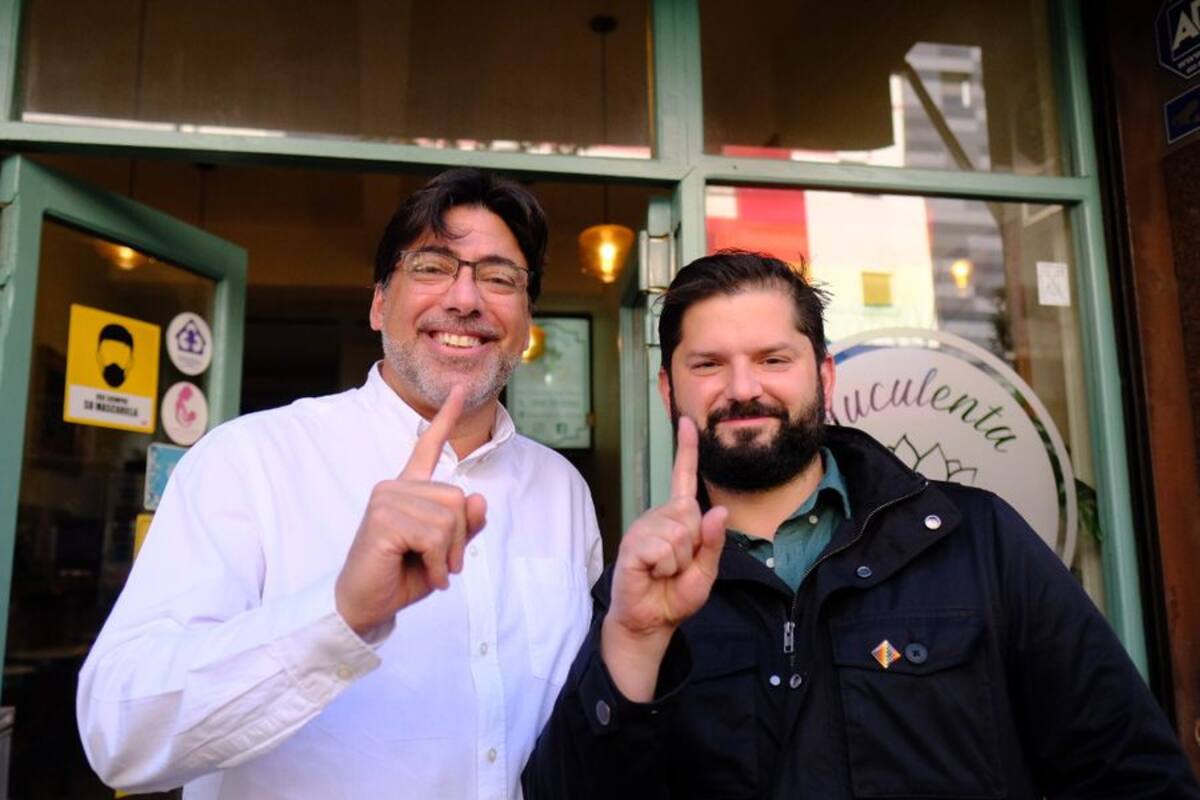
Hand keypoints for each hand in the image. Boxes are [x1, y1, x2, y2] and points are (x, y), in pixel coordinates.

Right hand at [335, 385, 487, 636]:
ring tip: (431, 571)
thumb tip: (479, 498)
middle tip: (442, 564)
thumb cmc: (401, 576)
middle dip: (460, 539)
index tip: (462, 389)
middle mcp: (395, 487)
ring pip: (449, 518)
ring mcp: (386, 499)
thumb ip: (466, 526)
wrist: (365, 606)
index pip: (428, 445)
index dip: (447, 417)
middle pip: (458, 498)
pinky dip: (437, 563)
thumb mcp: (444, 552)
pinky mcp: (383, 518)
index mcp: (409, 489)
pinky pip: (434, 536)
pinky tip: (425, 576)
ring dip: (448, 555)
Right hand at [602, 416, 726, 699]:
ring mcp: (643, 529)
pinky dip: (665, 567)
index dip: (686, 450)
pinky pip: (663, 548)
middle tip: (677, 567)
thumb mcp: (705, 571)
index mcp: (677, 519)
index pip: (682, 479)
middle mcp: (658, 517)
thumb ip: (713, 543)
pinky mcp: (632, 546)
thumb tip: (718, 511)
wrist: (650, 622)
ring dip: (679, 561)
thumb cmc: (674, 595)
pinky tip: (652, 573)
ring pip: (679, 534)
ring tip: (663, 572)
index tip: (686, 421)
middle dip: (693, 548)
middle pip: (692, 516)